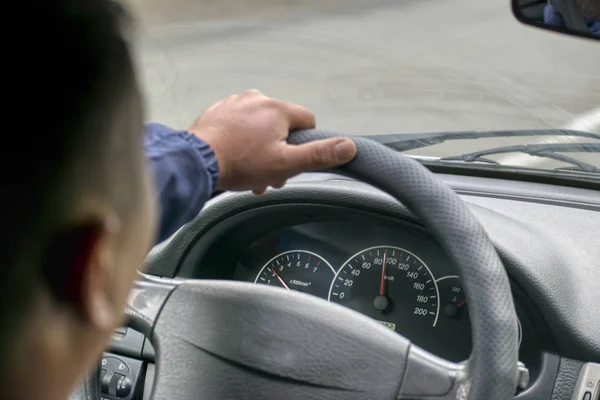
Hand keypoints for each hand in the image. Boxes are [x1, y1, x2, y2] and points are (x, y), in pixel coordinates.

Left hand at [188, 89, 356, 193]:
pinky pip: (237, 126)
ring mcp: (234, 103)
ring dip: (258, 149)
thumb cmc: (240, 163)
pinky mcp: (217, 112)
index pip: (307, 120)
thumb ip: (318, 154)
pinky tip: (233, 159)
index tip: (293, 160)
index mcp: (277, 109)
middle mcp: (256, 99)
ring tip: (249, 172)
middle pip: (280, 126)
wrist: (196, 161)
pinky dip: (239, 141)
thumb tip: (348, 146)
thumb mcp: (286, 164)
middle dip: (278, 152)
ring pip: (258, 127)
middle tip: (268, 174)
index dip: (305, 143)